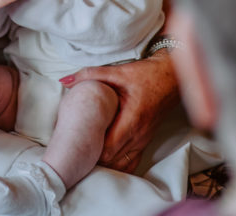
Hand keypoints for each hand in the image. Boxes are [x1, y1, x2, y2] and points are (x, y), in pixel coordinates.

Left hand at [59, 50, 179, 173]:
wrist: (170, 78)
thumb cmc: (146, 75)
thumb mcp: (117, 72)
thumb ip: (90, 75)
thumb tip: (64, 80)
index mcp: (132, 119)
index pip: (109, 148)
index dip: (92, 150)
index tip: (76, 144)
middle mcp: (139, 135)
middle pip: (113, 160)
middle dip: (95, 158)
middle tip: (76, 150)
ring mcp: (143, 140)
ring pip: (122, 164)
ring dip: (105, 162)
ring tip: (88, 154)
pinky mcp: (145, 141)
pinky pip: (131, 161)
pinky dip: (117, 162)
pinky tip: (105, 157)